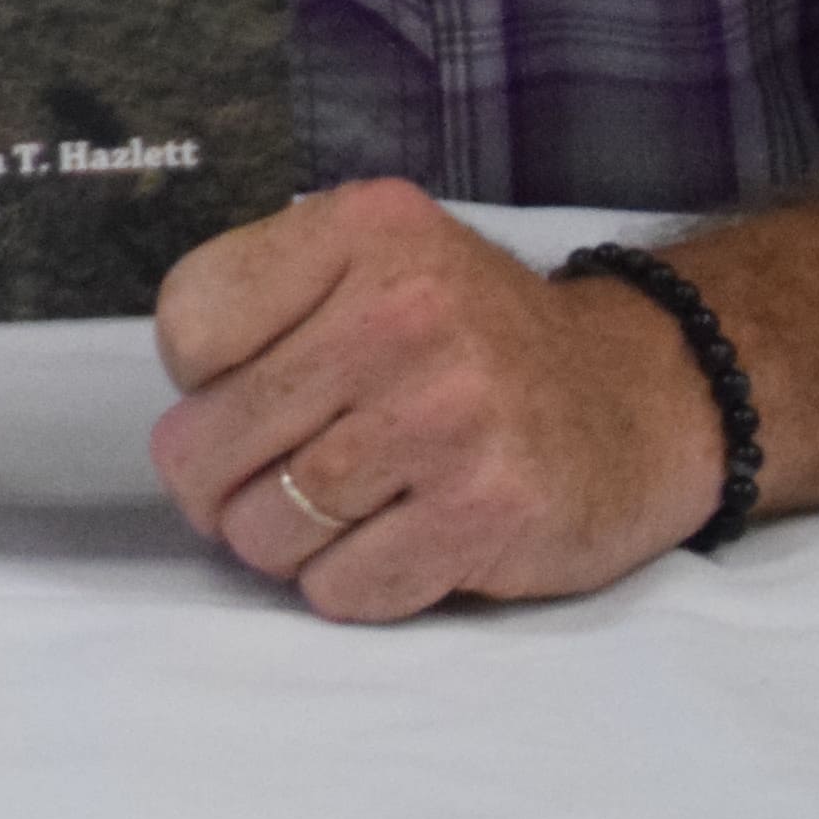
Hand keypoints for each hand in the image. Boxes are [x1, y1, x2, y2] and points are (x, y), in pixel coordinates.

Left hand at [147, 180, 721, 619]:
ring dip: (278, 541)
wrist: (640, 396)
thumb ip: (268, 299)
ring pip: (264, 528)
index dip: (199, 377)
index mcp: (363, 230)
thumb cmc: (472, 336)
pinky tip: (391, 541)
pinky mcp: (487, 514)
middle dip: (215, 481)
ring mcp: (448, 418)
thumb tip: (179, 417)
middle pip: (207, 440)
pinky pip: (341, 588)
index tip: (252, 383)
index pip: (187, 326)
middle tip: (262, 480)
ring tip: (332, 512)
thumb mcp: (375, 258)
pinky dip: (346, 583)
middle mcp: (405, 314)